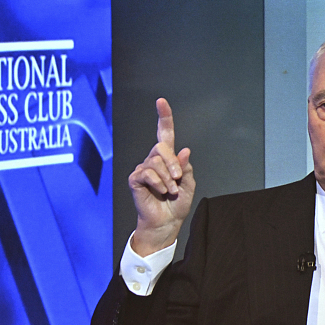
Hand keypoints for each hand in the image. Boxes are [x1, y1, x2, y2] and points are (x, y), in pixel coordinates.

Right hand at [128, 98, 195, 255]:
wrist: (166, 222)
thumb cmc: (176, 204)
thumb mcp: (188, 185)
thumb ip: (185, 168)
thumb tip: (184, 151)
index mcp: (168, 159)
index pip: (164, 134)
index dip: (163, 118)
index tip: (161, 101)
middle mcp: (154, 160)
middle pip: (161, 147)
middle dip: (173, 164)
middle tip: (178, 180)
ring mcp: (143, 169)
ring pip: (155, 162)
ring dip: (167, 179)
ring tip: (170, 191)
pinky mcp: (135, 179)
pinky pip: (147, 173)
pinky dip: (157, 183)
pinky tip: (160, 191)